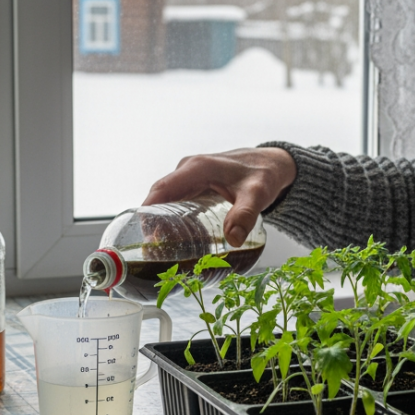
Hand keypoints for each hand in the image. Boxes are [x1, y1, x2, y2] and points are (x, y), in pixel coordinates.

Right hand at [143, 147, 296, 246]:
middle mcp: (189, 169)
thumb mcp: (257, 195)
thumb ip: (245, 215)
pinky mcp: (195, 184)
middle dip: (151, 221)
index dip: (148, 210)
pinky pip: (176, 200)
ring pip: (167, 199)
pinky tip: (174, 238)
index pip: (163, 188)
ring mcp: (191, 176)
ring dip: (160, 221)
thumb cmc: (263, 174)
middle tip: (151, 250)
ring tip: (159, 249)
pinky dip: (171, 217)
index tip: (143, 233)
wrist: (272, 164)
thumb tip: (233, 240)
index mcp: (198, 168)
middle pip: (160, 196)